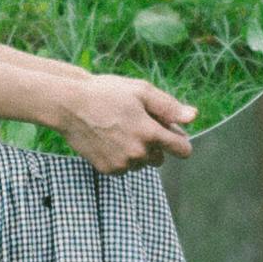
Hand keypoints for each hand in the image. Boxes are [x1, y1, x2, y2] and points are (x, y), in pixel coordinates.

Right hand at [59, 72, 195, 171]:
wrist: (69, 105)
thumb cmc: (106, 93)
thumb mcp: (141, 91)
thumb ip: (169, 107)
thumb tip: (193, 117)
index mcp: (150, 133)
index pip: (182, 150)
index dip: (180, 141)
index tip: (173, 135)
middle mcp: (138, 152)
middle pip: (160, 159)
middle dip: (155, 145)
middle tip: (138, 124)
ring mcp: (122, 163)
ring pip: (141, 164)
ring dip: (138, 152)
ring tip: (121, 130)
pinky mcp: (107, 169)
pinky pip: (124, 168)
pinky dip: (121, 157)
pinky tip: (110, 139)